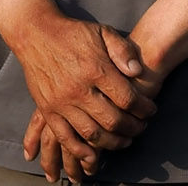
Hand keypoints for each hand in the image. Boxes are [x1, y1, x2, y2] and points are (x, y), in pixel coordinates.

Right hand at [14, 16, 155, 181]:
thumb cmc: (74, 33)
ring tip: (125, 141)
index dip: (144, 108)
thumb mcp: (103, 32)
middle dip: (132, 128)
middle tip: (142, 128)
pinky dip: (79, 151)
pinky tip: (93, 156)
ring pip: (91, 133)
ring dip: (112, 143)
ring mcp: (61, 102)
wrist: (36, 34)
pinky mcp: (48, 110)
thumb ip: (123, 50)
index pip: (127, 98)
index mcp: (96, 69)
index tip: (151, 110)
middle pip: (112, 120)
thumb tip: (139, 72)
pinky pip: (64, 138)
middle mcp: (79, 90)